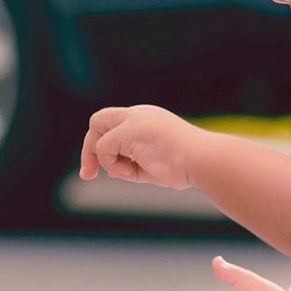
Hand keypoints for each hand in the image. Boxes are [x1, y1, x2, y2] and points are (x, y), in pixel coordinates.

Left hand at [79, 103, 196, 190]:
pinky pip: (103, 148)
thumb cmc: (186, 167)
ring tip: (132, 174)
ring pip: (97, 132)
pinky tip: (134, 172)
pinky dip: (112, 165)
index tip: (106, 172)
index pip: (116, 128)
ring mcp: (133, 119)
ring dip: (105, 160)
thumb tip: (110, 169)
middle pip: (99, 121)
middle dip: (89, 149)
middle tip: (87, 175)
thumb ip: (131, 163)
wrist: (203, 160)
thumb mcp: (154, 165)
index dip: (105, 147)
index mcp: (148, 121)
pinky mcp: (128, 129)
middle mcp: (139, 115)